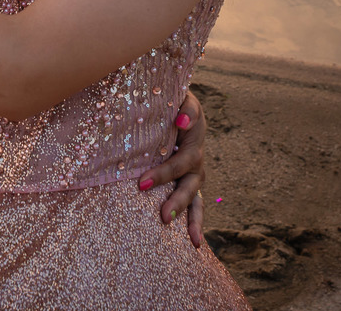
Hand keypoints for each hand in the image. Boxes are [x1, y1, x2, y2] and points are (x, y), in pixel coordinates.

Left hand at [137, 91, 206, 244]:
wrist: (178, 106)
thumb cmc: (175, 102)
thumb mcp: (183, 98)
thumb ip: (186, 108)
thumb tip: (181, 122)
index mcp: (194, 141)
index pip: (181, 161)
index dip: (165, 173)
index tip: (143, 185)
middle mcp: (197, 161)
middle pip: (190, 184)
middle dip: (177, 200)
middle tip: (163, 215)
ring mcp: (194, 174)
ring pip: (195, 199)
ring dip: (191, 218)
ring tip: (192, 240)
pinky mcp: (188, 183)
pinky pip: (194, 206)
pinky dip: (193, 223)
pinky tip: (193, 242)